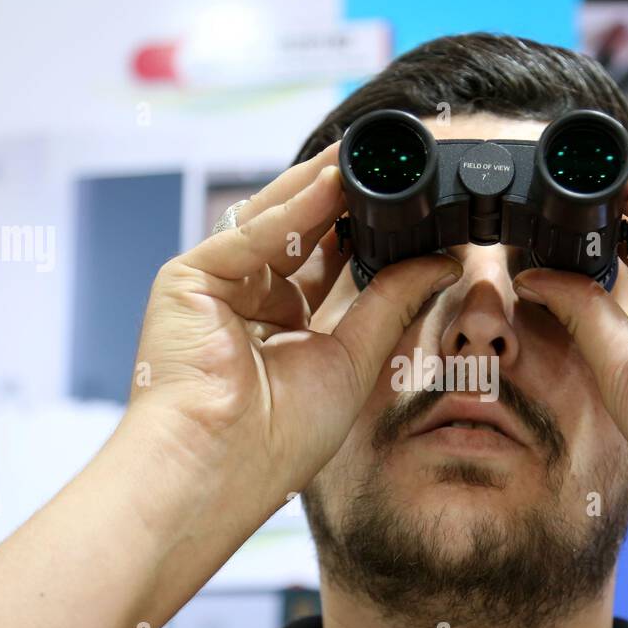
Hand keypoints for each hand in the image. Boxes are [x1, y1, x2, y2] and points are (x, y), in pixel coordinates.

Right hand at [127, 144, 460, 507]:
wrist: (221, 470)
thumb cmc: (276, 439)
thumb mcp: (352, 359)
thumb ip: (391, 303)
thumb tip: (440, 262)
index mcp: (280, 325)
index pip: (325, 262)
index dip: (363, 232)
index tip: (407, 205)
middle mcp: (246, 300)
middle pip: (300, 234)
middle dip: (343, 200)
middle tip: (388, 166)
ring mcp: (215, 287)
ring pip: (275, 223)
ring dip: (320, 190)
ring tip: (366, 157)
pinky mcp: (188, 278)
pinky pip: (250, 235)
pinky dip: (291, 211)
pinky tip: (331, 185)